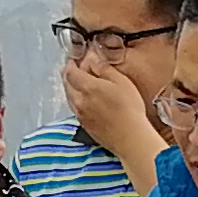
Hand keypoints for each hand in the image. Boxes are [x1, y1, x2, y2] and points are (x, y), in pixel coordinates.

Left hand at [64, 49, 159, 175]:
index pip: (70, 72)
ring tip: (80, 82)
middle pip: (67, 84)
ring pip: (69, 96)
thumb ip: (103, 67)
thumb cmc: (129, 110)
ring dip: (72, 87)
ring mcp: (80, 115)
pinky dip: (76, 99)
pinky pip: (75, 108)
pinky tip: (86, 99)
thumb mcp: (121, 81)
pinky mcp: (84, 125)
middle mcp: (79, 101)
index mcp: (87, 88)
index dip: (71, 63)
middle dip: (69, 73)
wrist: (131, 138)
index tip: (74, 59)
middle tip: (75, 67)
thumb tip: (92, 58)